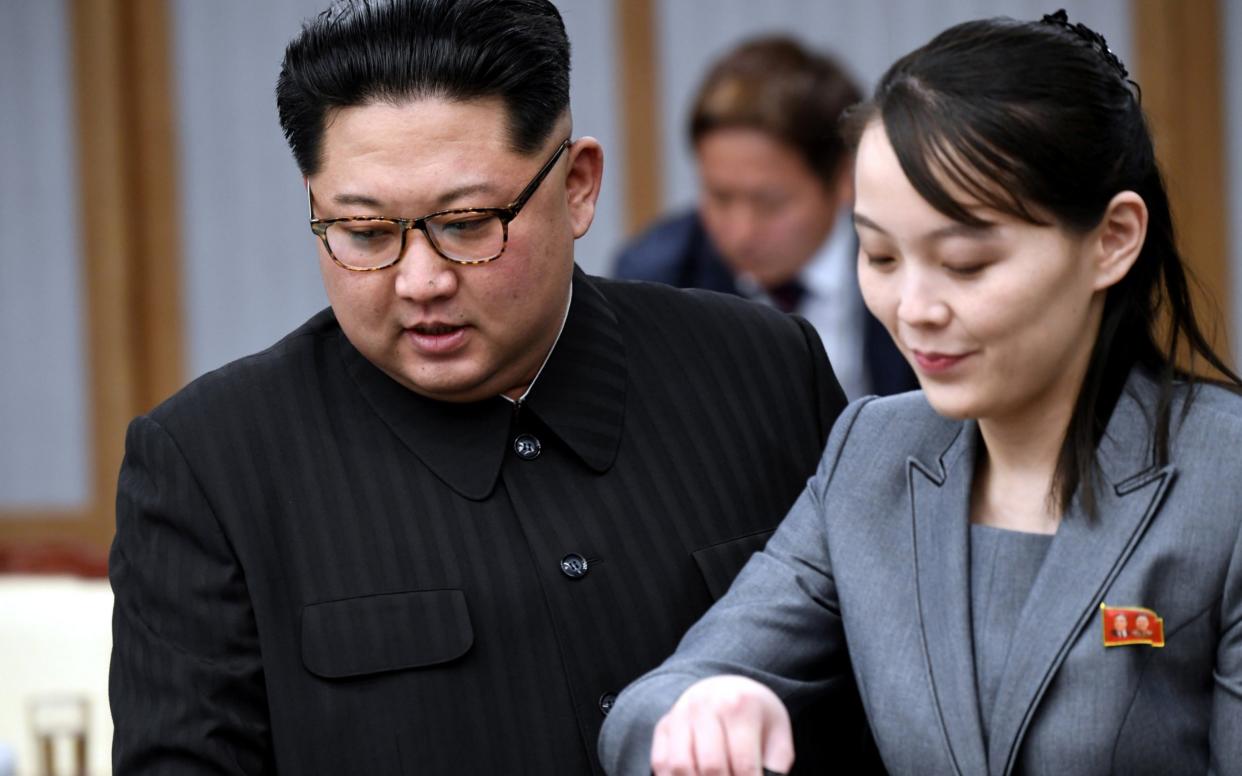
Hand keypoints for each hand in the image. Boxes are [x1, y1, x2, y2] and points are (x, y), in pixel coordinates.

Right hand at [650, 675, 793, 775]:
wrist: (728, 688)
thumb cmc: (755, 718)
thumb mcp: (777, 735)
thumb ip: (775, 766)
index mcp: (740, 706)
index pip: (744, 764)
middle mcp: (705, 704)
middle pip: (711, 767)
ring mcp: (680, 713)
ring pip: (681, 766)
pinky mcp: (664, 725)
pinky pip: (661, 763)